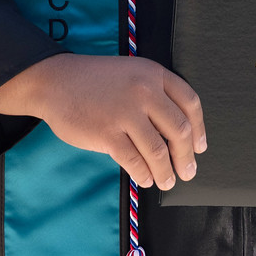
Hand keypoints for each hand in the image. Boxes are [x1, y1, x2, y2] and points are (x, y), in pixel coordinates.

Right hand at [0, 53, 205, 189]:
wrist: (55, 81)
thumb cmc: (94, 81)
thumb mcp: (131, 73)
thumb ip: (154, 94)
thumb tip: (176, 134)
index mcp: (153, 74)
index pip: (190, 103)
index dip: (199, 129)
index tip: (200, 147)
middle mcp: (144, 91)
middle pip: (179, 130)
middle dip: (186, 157)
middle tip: (188, 172)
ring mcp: (125, 113)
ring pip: (158, 151)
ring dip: (166, 172)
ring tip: (167, 182)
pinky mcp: (107, 133)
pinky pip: (134, 161)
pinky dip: (143, 174)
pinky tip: (145, 179)